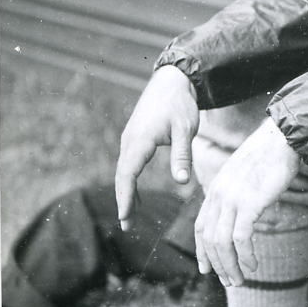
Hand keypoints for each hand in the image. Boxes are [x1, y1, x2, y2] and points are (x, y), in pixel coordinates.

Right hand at [115, 66, 199, 228]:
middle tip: (125, 226)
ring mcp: (130, 139)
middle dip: (123, 201)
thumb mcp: (186, 130)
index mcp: (140, 140)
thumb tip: (182, 182)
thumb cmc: (180, 104)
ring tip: (130, 218)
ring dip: (125, 193)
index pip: (128, 174)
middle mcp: (130, 140)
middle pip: (122, 176)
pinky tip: (137, 197)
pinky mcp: (135, 138)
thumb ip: (182, 156)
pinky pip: (129, 164)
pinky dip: (129, 182)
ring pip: (124, 171)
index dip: (125, 197)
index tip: (125, 217)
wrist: (172, 80)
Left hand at [194, 117, 300, 285]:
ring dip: (230, 266)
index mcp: (216, 190)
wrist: (281, 139)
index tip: (206, 270)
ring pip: (223, 243)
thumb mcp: (244, 176)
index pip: (201, 227)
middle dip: (218, 265)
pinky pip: (241, 237)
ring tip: (240, 280)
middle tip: (230, 282)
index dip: (202, 251)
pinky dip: (245, 255)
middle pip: (209, 239)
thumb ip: (238, 195)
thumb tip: (244, 214)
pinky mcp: (249, 202)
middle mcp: (219, 196)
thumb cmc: (268, 157)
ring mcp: (232, 199)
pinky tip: (253, 264)